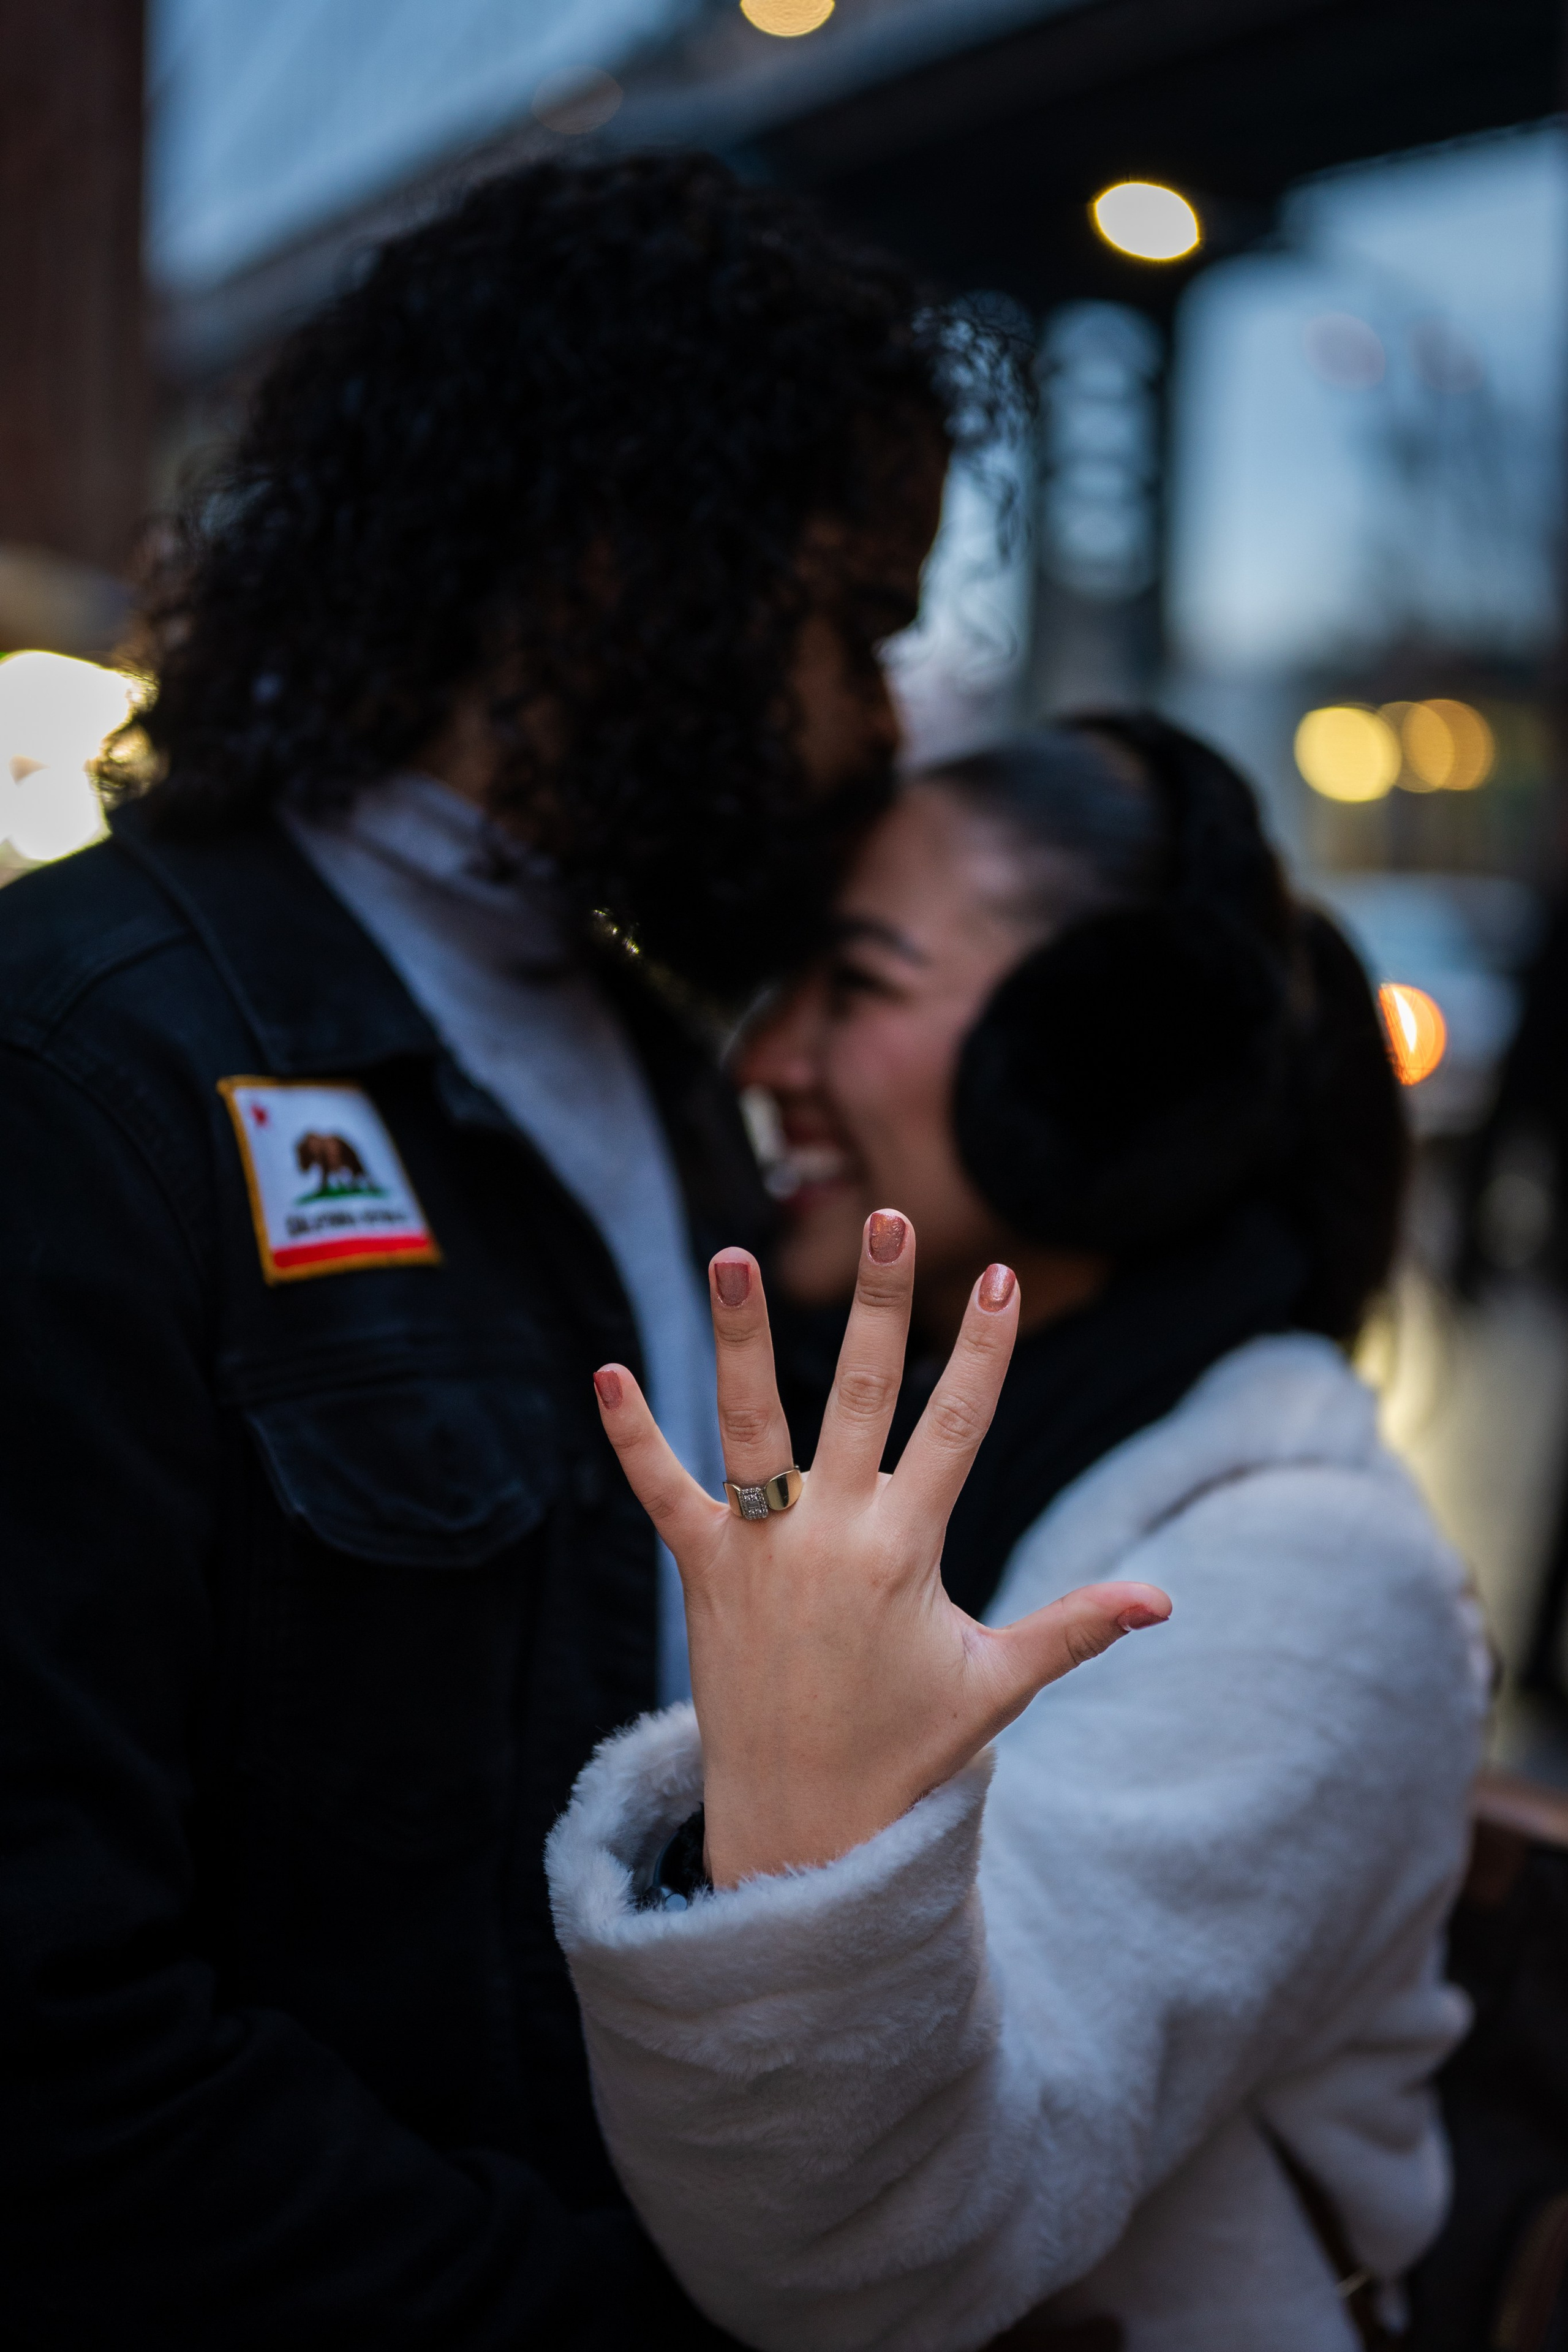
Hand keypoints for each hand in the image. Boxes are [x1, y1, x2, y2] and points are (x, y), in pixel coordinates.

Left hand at [593, 1211, 1169, 1887]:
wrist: (802, 1830)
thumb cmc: (904, 1753)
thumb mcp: (996, 1685)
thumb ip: (1075, 1626)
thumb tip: (1165, 1598)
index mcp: (907, 1551)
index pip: (959, 1426)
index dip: (985, 1349)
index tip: (1001, 1276)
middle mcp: (832, 1537)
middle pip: (858, 1394)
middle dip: (880, 1302)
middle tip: (887, 1215)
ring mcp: (759, 1551)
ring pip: (750, 1424)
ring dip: (740, 1337)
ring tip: (731, 1254)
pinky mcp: (701, 1574)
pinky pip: (661, 1495)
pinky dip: (632, 1438)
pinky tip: (604, 1372)